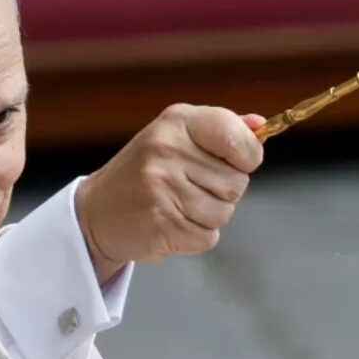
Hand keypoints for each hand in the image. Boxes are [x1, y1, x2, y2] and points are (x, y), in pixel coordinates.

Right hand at [75, 104, 265, 281]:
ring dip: (208, 215)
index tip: (237, 160)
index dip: (248, 155)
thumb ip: (221, 129)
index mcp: (177, 122)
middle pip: (237, 182)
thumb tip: (260, 126)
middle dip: (223, 190)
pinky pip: (208, 237)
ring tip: (178, 205)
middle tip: (190, 186)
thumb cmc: (146, 171)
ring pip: (225, 212)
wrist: (98, 211)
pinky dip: (195, 236)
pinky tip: (171, 222)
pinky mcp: (162, 223)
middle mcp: (167, 150)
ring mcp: (162, 187)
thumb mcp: (177, 135)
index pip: (237, 137)